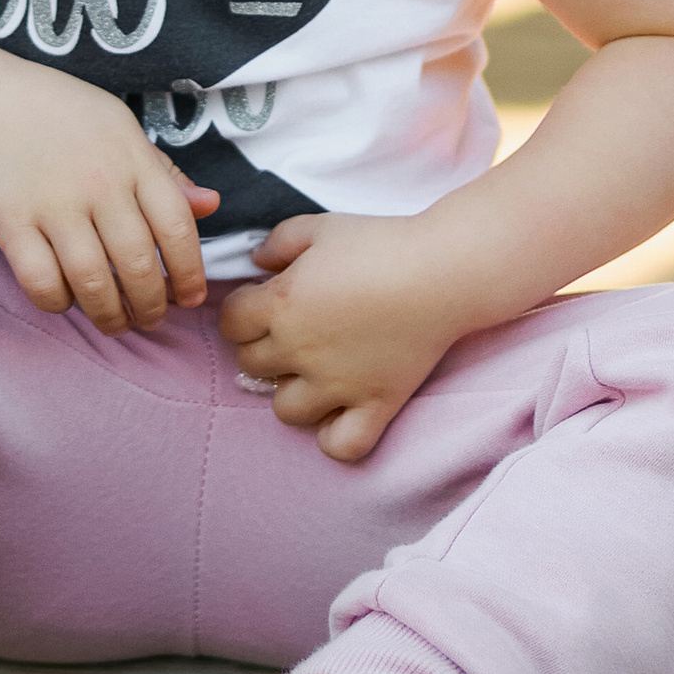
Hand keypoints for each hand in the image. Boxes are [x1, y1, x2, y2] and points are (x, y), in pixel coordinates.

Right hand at [0, 60, 215, 333]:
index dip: (191, 273)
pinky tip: (67, 299)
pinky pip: (42, 282)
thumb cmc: (66, 118)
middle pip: (138, 264)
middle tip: (151, 318)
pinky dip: (59, 303)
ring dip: (110, 316)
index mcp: (132, 158)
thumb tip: (211, 205)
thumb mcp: (122, 130)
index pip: (177, 226)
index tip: (190, 298)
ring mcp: (53, 203)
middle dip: (151, 306)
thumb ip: (164, 172)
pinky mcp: (11, 222)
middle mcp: (98, 183)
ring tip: (116, 322)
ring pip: (93, 282)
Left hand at [215, 213, 459, 460]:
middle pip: (251, 364)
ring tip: (312, 371)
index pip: (230, 323)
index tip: (263, 300)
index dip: (241, 310)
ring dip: (291, 391)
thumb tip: (257, 261)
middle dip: (262, 345)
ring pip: (285, 410)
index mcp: (281, 304)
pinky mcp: (375, 404)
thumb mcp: (319, 227)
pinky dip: (334, 436)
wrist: (443, 270)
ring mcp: (337, 385)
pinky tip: (339, 410)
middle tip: (290, 329)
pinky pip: (341, 446)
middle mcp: (300, 350)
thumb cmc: (381, 243)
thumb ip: (277, 242)